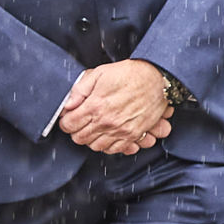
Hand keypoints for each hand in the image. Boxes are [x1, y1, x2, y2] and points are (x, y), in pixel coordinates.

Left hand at [58, 59, 174, 155]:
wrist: (158, 79)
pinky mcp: (133, 135)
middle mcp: (107, 121)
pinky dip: (108, 145)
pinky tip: (107, 135)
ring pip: (95, 146)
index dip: (65, 121)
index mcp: (96, 106)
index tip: (68, 117)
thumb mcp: (100, 74)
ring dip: (91, 139)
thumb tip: (67, 104)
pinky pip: (115, 149)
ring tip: (93, 128)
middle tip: (79, 123)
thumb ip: (80, 90)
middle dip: (76, 131)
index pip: (69, 125)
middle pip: (80, 138)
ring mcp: (121, 130)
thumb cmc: (131, 74)